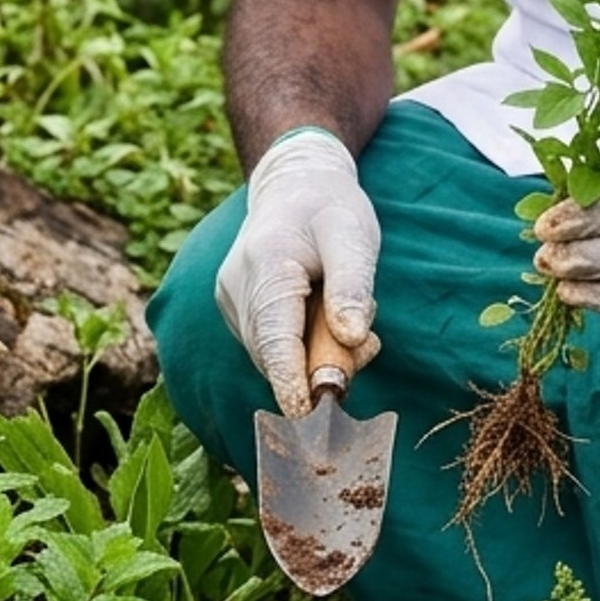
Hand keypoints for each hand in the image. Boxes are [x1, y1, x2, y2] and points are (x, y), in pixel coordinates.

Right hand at [216, 129, 380, 415]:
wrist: (294, 185)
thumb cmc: (329, 209)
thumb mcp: (353, 237)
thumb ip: (352, 287)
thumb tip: (352, 339)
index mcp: (265, 267)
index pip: (274, 339)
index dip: (290, 381)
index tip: (307, 416)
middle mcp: (238, 289)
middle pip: (274, 354)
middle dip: (319, 367)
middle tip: (367, 345)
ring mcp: (233, 301)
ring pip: (272, 354)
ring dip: (314, 355)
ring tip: (349, 320)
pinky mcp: (239, 310)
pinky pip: (270, 344)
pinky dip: (301, 346)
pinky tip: (327, 319)